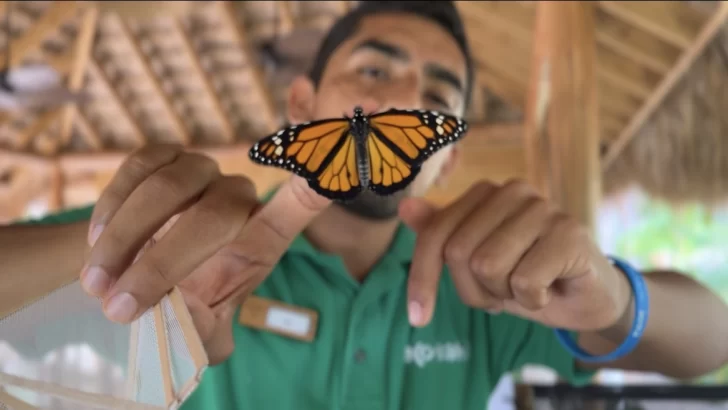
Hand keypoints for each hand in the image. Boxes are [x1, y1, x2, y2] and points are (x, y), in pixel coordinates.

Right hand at [81, 144, 329, 363]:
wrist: (136, 281)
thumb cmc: (180, 306)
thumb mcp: (201, 333)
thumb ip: (207, 333)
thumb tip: (202, 328)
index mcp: (261, 238)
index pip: (302, 202)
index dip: (317, 179)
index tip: (332, 166)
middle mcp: (236, 197)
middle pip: (216, 214)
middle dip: (163, 262)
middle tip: (120, 307)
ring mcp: (200, 171)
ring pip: (170, 187)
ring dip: (126, 239)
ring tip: (97, 285)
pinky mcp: (163, 157)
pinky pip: (139, 166)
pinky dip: (112, 206)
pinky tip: (96, 243)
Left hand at [399, 179, 630, 331]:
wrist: (587, 298)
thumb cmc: (527, 276)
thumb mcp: (475, 264)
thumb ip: (440, 235)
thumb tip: (405, 207)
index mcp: (485, 193)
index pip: (435, 235)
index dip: (422, 279)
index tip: (418, 317)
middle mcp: (512, 191)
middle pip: (458, 253)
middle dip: (474, 291)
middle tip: (503, 292)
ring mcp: (543, 208)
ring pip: (487, 266)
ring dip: (503, 295)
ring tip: (527, 288)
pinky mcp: (569, 232)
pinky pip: (523, 281)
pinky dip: (532, 300)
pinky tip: (550, 289)